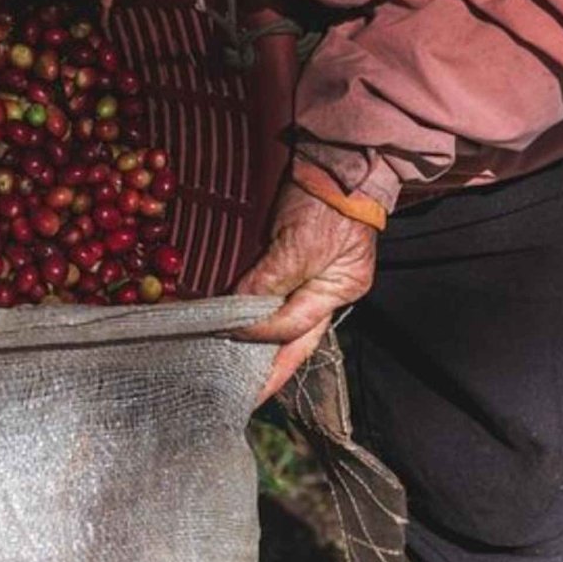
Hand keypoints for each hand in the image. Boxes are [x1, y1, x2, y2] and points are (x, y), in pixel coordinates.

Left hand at [234, 181, 376, 402]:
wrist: (338, 163)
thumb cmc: (323, 201)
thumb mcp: (296, 242)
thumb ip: (269, 278)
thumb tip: (240, 311)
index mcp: (337, 290)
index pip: (290, 326)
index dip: (256, 334)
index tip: (224, 338)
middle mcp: (331, 293)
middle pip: (297, 341)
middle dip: (272, 371)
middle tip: (245, 398)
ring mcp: (321, 282)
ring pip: (290, 326)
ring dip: (267, 349)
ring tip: (242, 375)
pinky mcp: (306, 268)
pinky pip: (284, 303)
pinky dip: (267, 320)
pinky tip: (249, 335)